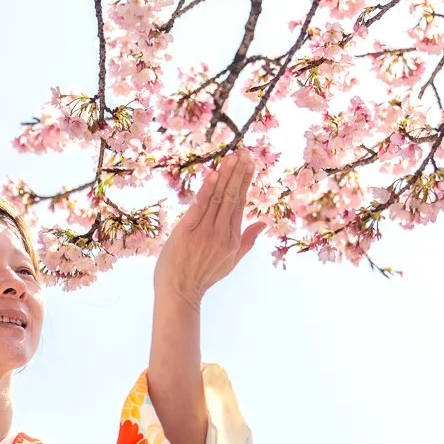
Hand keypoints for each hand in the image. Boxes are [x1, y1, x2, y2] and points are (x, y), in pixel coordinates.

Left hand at [154, 149, 264, 308]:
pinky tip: (215, 173)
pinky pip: (200, 206)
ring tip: (233, 156)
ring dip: (226, 175)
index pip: (240, 203)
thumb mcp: (231, 261)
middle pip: (232, 197)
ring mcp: (205, 232)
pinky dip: (207, 189)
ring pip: (218, 198)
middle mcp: (221, 233)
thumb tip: (264, 223)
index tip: (249, 162)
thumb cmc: (203, 276)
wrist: (179, 292)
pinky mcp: (187, 231)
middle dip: (239, 173)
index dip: (245, 181)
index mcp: (233, 239)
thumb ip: (248, 240)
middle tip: (244, 152)